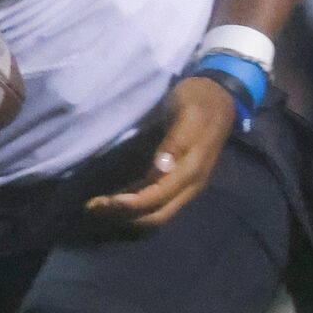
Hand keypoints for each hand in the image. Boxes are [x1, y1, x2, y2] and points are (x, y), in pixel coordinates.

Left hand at [84, 75, 234, 231]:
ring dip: (126, 216)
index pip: (157, 198)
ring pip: (155, 214)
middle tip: (91, 208)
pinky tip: (114, 202)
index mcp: (193, 170)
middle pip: (156, 215)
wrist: (221, 96)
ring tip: (96, 207)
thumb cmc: (199, 101)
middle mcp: (190, 185)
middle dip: (123, 216)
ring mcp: (186, 186)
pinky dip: (134, 207)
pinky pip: (156, 204)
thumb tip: (162, 170)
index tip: (102, 203)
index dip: (129, 205)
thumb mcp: (189, 113)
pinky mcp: (178, 182)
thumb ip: (177, 142)